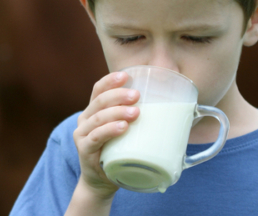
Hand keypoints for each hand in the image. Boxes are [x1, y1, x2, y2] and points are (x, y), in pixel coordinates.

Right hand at [73, 71, 140, 198]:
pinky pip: (96, 137)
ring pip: (98, 118)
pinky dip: (109, 130)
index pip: (98, 90)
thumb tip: (175, 112)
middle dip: (119, 95)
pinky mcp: (84, 151)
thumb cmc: (117, 153)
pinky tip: (122, 128)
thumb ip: (137, 120)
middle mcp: (84, 120)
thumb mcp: (124, 133)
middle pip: (99, 101)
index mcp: (93, 111)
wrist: (101, 182)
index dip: (110, 80)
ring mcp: (82, 135)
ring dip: (117, 112)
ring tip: (135, 112)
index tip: (126, 75)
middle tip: (137, 95)